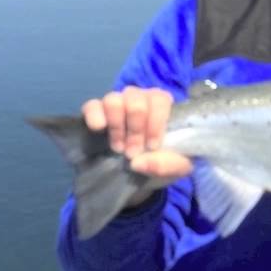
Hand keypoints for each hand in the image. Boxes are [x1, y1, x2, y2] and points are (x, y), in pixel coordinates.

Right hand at [82, 86, 192, 206]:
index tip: (152, 146)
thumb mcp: (178, 167)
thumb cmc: (165, 160)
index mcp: (161, 104)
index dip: (155, 122)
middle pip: (135, 100)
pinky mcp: (96, 112)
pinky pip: (92, 105)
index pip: (160, 99)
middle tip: (133, 152)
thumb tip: (137, 163)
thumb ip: (166, 165)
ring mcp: (117, 102)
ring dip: (116, 126)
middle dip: (135, 129)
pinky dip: (95, 116)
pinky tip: (99, 129)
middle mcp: (139, 97)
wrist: (143, 172)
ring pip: (113, 99)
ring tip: (118, 147)